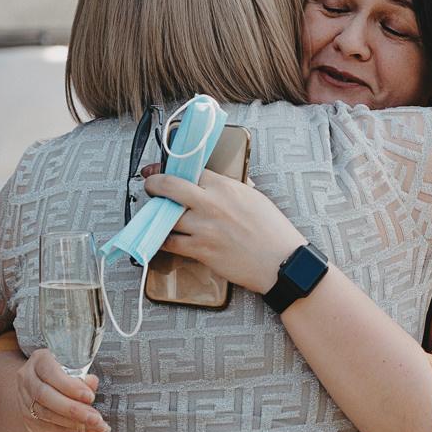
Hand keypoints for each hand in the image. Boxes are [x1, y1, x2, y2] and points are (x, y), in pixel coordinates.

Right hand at [17, 348, 105, 431]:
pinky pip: (48, 428)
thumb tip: (91, 383)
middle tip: (95, 417)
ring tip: (96, 425)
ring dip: (74, 423)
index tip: (89, 396)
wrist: (46, 389)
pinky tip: (85, 430)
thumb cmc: (66, 376)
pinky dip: (69, 431)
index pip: (49, 372)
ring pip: (46, 415)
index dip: (69, 386)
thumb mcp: (76, 370)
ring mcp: (24, 401)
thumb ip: (84, 377)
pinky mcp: (29, 420)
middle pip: (45, 396)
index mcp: (39, 360)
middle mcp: (27, 379)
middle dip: (73, 409)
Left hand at [143, 170, 302, 293]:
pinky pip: (170, 242)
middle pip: (169, 186)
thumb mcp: (256, 199)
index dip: (175, 169)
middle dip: (154, 184)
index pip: (191, 170)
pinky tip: (161, 236)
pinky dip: (162, 239)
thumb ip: (234, 189)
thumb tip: (220, 184)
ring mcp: (204, 227)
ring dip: (157, 214)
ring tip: (156, 214)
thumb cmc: (274, 233)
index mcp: (226, 187)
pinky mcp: (201, 249)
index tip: (165, 170)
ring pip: (166, 215)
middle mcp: (211, 204)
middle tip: (150, 186)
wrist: (281, 263)